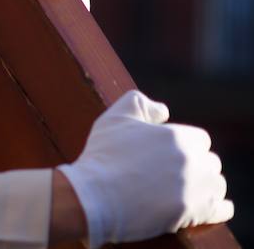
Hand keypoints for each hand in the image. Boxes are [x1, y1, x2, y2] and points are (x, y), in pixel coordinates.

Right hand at [58, 90, 232, 246]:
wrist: (95, 196)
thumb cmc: (104, 155)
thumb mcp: (116, 116)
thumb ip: (141, 103)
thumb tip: (163, 111)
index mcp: (177, 137)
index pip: (200, 140)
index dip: (186, 146)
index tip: (171, 155)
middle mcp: (192, 161)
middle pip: (210, 162)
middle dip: (197, 166)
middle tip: (176, 174)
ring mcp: (195, 189)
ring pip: (217, 185)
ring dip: (206, 186)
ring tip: (188, 190)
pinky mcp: (193, 214)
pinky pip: (221, 209)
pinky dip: (217, 208)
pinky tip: (206, 207)